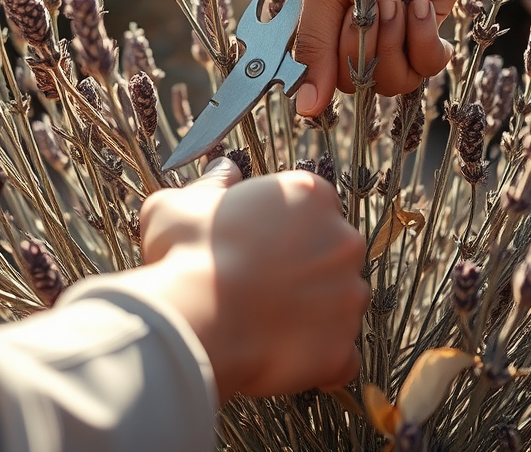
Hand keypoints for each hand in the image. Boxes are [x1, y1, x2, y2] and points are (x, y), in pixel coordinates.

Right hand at [131, 159, 369, 398]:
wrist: (197, 318)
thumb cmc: (187, 254)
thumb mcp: (182, 204)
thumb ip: (210, 185)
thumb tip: (223, 170)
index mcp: (309, 195)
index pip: (311, 206)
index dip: (281, 226)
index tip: (255, 243)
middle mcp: (342, 241)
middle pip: (331, 253)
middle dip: (303, 268)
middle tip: (257, 284)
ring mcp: (348, 296)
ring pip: (338, 304)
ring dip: (312, 313)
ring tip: (263, 324)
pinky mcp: (342, 347)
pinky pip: (340, 358)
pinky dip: (319, 360)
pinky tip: (283, 357)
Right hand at [292, 0, 483, 108]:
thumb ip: (315, 46)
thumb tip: (305, 108)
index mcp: (317, 23)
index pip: (311, 76)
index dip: (322, 79)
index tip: (332, 67)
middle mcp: (351, 38)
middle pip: (353, 83)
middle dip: (368, 44)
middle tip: (378, 2)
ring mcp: (390, 41)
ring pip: (390, 82)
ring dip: (398, 40)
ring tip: (401, 1)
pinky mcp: (425, 38)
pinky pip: (425, 69)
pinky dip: (426, 38)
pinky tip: (422, 6)